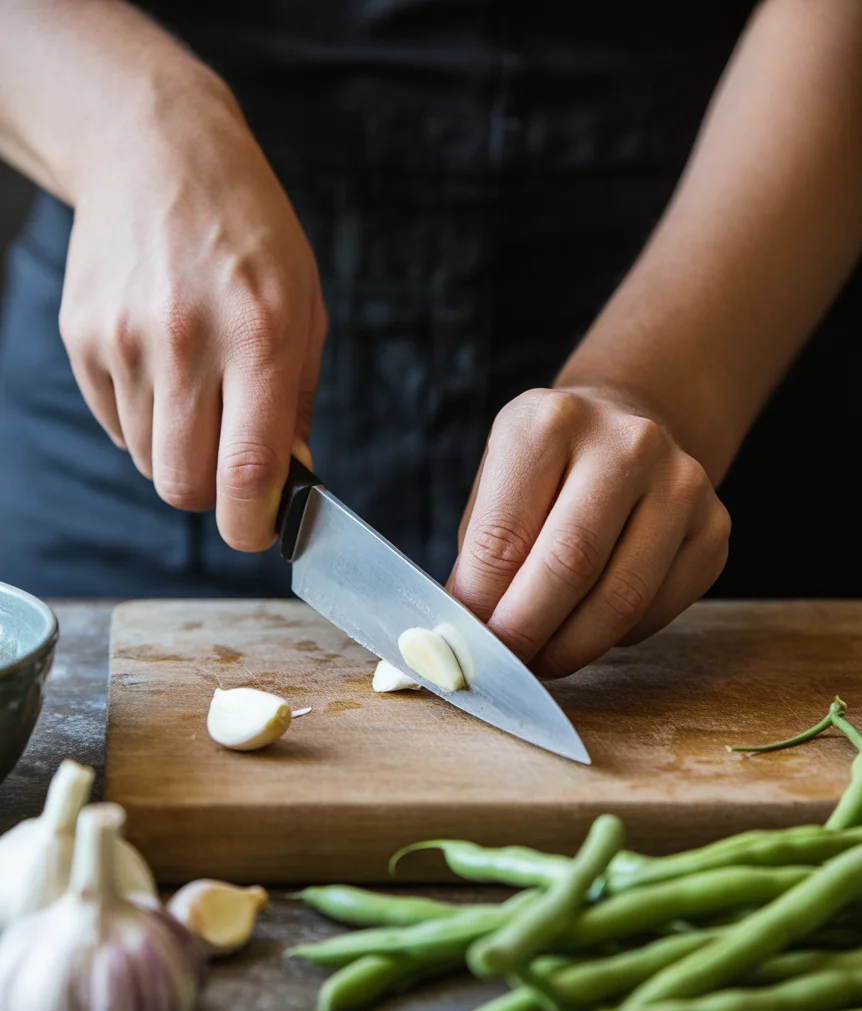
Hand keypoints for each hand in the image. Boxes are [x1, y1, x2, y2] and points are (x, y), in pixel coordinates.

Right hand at [58, 78, 325, 549]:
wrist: (156, 154)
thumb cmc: (248, 233)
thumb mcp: (304, 305)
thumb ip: (299, 401)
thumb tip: (291, 480)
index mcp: (260, 335)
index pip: (249, 468)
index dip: (254, 524)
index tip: (261, 531)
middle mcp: (187, 340)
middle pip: (184, 485)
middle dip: (212, 498)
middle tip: (230, 470)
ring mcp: (126, 340)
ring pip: (150, 461)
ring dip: (179, 454)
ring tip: (199, 396)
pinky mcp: (83, 338)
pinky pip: (117, 426)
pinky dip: (145, 422)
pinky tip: (163, 370)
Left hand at [448, 385, 730, 676]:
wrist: (628, 426)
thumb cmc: (547, 470)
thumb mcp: (496, 487)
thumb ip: (481, 559)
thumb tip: (468, 636)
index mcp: (551, 422)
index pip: (503, 538)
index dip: (480, 606)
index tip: (470, 642)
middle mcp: (626, 443)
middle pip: (569, 566)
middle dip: (528, 632)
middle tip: (507, 664)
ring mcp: (681, 484)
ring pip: (622, 598)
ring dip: (572, 647)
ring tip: (543, 658)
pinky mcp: (714, 527)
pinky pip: (658, 610)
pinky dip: (617, 637)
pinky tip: (592, 626)